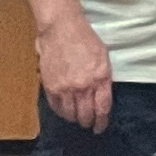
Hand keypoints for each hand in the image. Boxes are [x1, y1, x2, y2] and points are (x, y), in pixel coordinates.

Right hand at [35, 9, 115, 133]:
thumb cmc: (85, 39)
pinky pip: (56, 108)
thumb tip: (101, 96)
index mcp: (100, 78)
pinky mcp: (51, 87)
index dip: (102, 122)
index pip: (103, 109)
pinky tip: (64, 110)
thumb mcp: (103, 58)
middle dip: (88, 122)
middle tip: (88, 123)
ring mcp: (66, 88)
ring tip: (76, 117)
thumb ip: (103, 79)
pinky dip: (61, 112)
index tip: (100, 127)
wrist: (62, 29)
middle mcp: (84, 86)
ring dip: (74, 118)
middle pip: (86, 115)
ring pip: (70, 115)